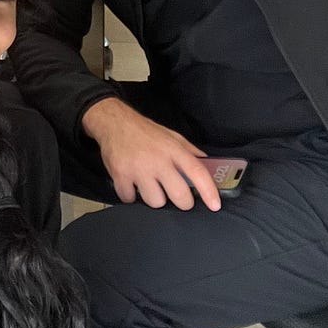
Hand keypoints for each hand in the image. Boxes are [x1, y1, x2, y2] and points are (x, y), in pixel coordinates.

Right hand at [82, 98, 220, 210]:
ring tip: (149, 185)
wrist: (113, 122)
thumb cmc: (144, 131)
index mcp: (173, 149)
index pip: (197, 172)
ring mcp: (138, 168)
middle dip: (182, 202)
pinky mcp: (120, 175)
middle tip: (177, 196)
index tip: (214, 205)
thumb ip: (189, 151)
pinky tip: (132, 184)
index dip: (208, 191)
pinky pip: (130, 199)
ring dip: (154, 198)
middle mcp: (157, 159)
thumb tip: (207, 164)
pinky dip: (131, 195)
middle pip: (179, 195)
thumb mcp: (171, 136)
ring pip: (155, 201)